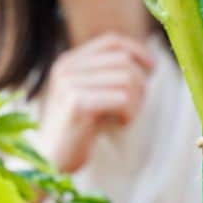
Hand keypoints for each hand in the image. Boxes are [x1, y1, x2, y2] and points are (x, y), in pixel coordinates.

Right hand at [37, 34, 153, 174]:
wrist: (49, 161)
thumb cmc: (78, 130)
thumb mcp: (91, 95)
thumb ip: (109, 76)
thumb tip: (149, 63)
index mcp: (68, 62)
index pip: (110, 41)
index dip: (136, 50)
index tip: (152, 69)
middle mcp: (67, 68)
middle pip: (123, 61)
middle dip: (140, 84)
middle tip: (134, 107)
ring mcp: (70, 84)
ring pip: (127, 80)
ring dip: (136, 103)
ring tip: (124, 118)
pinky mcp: (77, 103)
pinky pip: (122, 99)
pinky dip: (129, 113)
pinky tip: (119, 124)